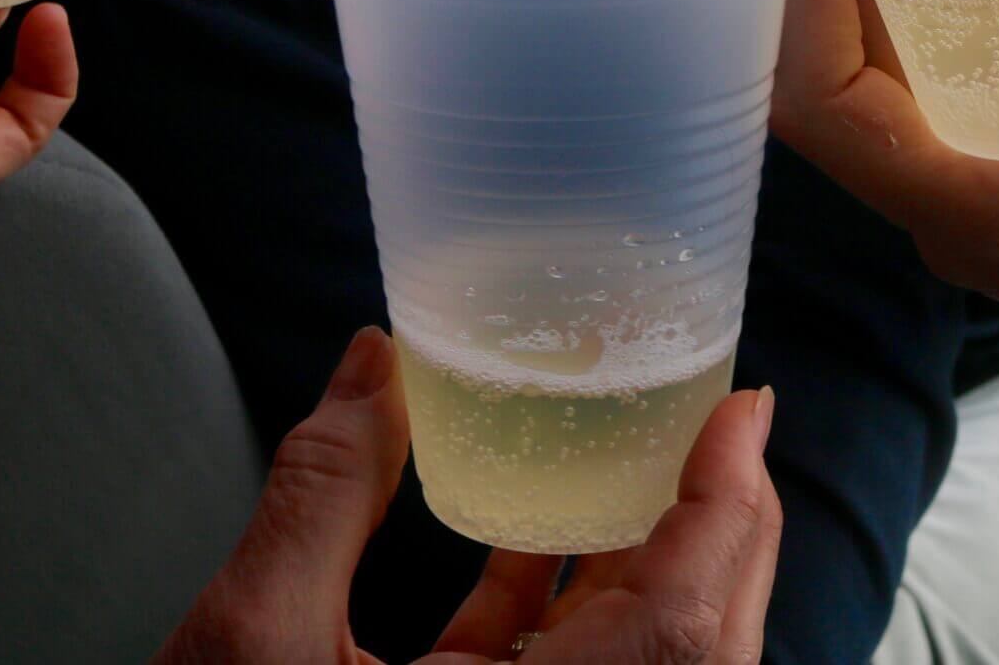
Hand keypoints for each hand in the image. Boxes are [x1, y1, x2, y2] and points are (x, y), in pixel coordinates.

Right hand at [156, 328, 780, 664]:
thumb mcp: (255, 643)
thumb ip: (325, 494)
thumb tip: (373, 363)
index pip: (682, 621)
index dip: (729, 504)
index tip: (743, 405)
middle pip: (694, 641)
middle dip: (719, 524)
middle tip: (716, 420)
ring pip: (642, 660)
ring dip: (653, 562)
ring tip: (645, 459)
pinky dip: (568, 608)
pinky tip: (529, 537)